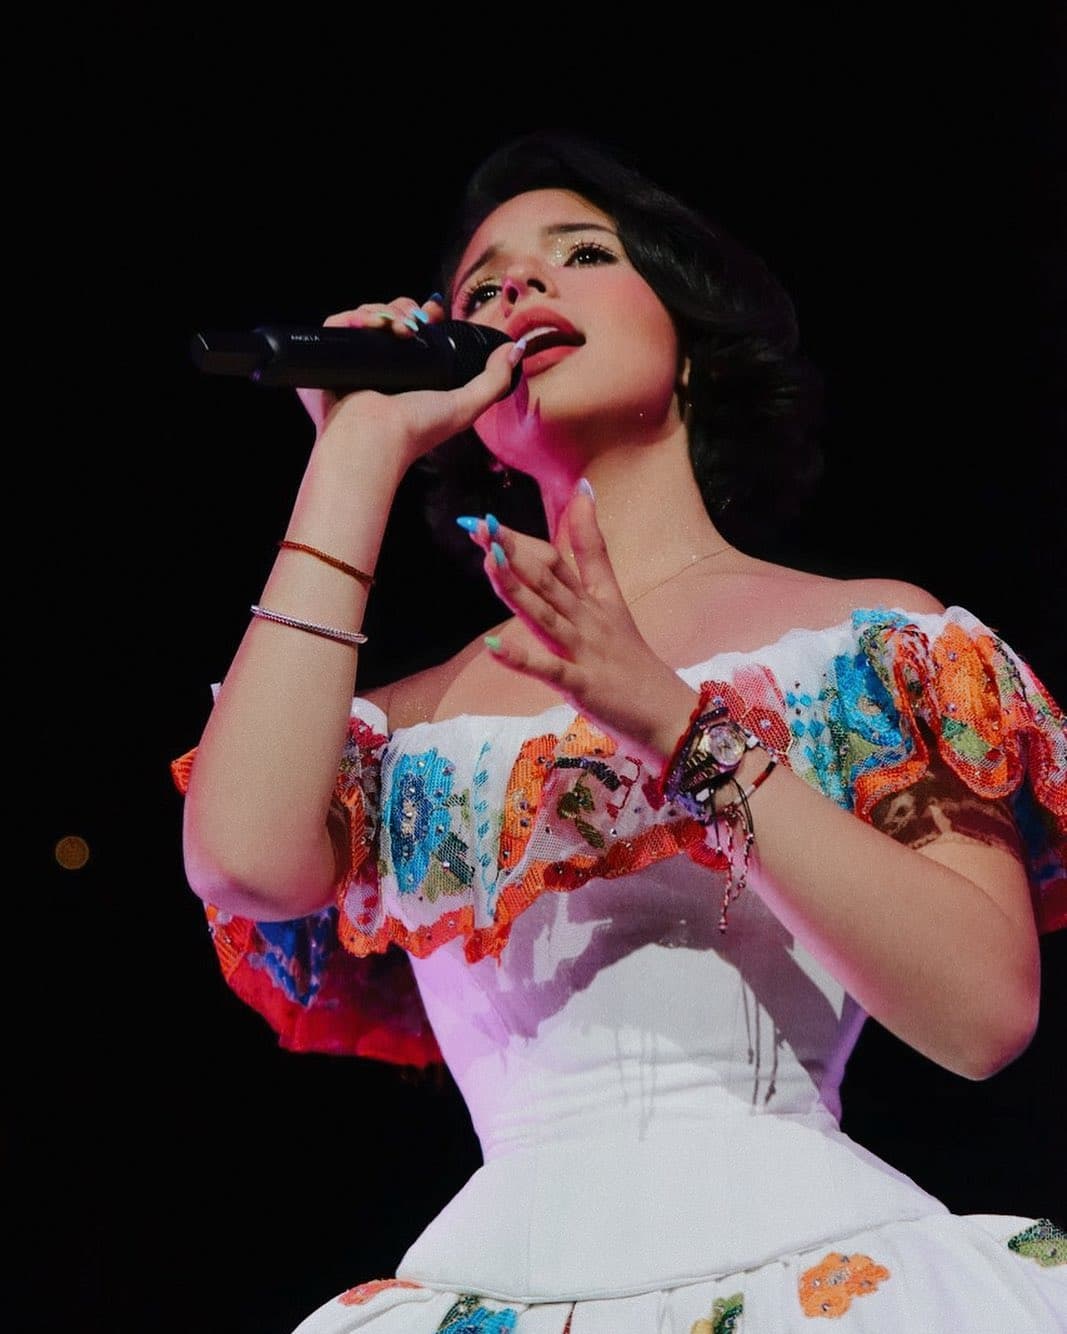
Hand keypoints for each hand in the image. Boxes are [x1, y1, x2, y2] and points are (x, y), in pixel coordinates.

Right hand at [296, 296, 521, 469]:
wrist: (372, 440)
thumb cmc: (416, 430)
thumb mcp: (466, 406)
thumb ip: (494, 380)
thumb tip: (516, 349)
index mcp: (406, 373)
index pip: (414, 329)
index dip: (424, 314)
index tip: (434, 314)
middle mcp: (379, 366)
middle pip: (389, 317)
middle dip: (402, 309)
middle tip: (413, 322)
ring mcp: (351, 362)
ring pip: (364, 316)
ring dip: (381, 311)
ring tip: (393, 327)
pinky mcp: (326, 358)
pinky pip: (335, 324)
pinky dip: (350, 317)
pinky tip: (367, 324)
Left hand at [467, 483, 699, 767]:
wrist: (670, 719)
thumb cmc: (636, 671)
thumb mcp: (616, 615)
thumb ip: (595, 573)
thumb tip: (582, 534)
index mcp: (601, 604)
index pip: (580, 557)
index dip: (566, 526)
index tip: (553, 493)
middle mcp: (591, 621)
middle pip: (550, 578)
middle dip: (515, 549)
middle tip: (483, 521)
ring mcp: (586, 652)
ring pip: (544, 614)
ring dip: (515, 586)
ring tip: (488, 559)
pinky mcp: (581, 686)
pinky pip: (547, 670)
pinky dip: (520, 658)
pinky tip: (493, 645)